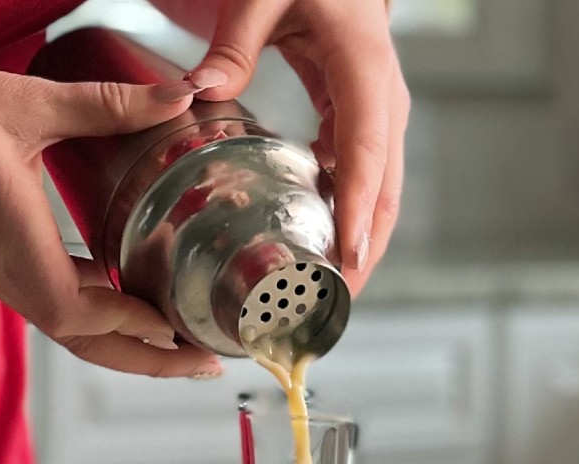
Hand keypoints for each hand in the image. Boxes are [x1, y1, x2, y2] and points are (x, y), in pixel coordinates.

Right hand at [0, 56, 222, 376]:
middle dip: (148, 361)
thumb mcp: (20, 105)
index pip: (86, 316)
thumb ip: (104, 106)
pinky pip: (51, 303)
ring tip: (177, 342)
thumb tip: (177, 99)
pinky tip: (124, 297)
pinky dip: (94, 312)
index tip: (186, 333)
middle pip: (87, 344)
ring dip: (125, 343)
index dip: (138, 328)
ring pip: (71, 329)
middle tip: (203, 365)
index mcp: (16, 247)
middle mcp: (8, 275)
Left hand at [180, 0, 409, 295]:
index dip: (358, 207)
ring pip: (379, 194)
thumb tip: (194, 92)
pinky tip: (317, 251)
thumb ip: (232, 44)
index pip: (366, 148)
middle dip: (363, 251)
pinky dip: (345, 222)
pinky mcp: (362, 128)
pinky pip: (361, 184)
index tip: (347, 258)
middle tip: (330, 304)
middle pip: (384, 188)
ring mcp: (378, 117)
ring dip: (358, 246)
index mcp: (363, 67)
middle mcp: (383, 99)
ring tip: (322, 294)